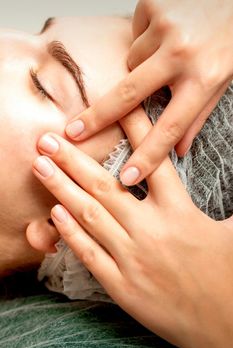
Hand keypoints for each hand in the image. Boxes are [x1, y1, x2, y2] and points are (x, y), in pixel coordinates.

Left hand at [33, 123, 232, 347]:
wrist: (226, 326)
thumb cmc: (229, 276)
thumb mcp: (232, 232)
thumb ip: (227, 205)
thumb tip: (231, 183)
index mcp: (181, 213)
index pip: (153, 162)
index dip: (133, 132)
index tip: (112, 111)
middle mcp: (153, 230)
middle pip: (105, 185)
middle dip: (73, 159)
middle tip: (48, 140)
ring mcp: (133, 258)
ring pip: (90, 215)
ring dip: (61, 187)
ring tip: (40, 165)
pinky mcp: (122, 286)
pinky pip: (90, 254)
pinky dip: (70, 232)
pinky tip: (54, 212)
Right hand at [65, 0, 232, 185]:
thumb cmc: (230, 41)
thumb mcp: (221, 82)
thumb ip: (197, 116)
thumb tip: (179, 150)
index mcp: (204, 77)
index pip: (170, 127)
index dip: (147, 156)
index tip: (127, 177)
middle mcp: (182, 52)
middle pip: (129, 94)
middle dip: (98, 117)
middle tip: (73, 133)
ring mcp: (165, 26)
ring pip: (130, 61)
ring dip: (140, 66)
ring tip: (164, 55)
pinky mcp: (153, 5)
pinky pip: (134, 34)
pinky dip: (144, 39)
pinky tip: (163, 33)